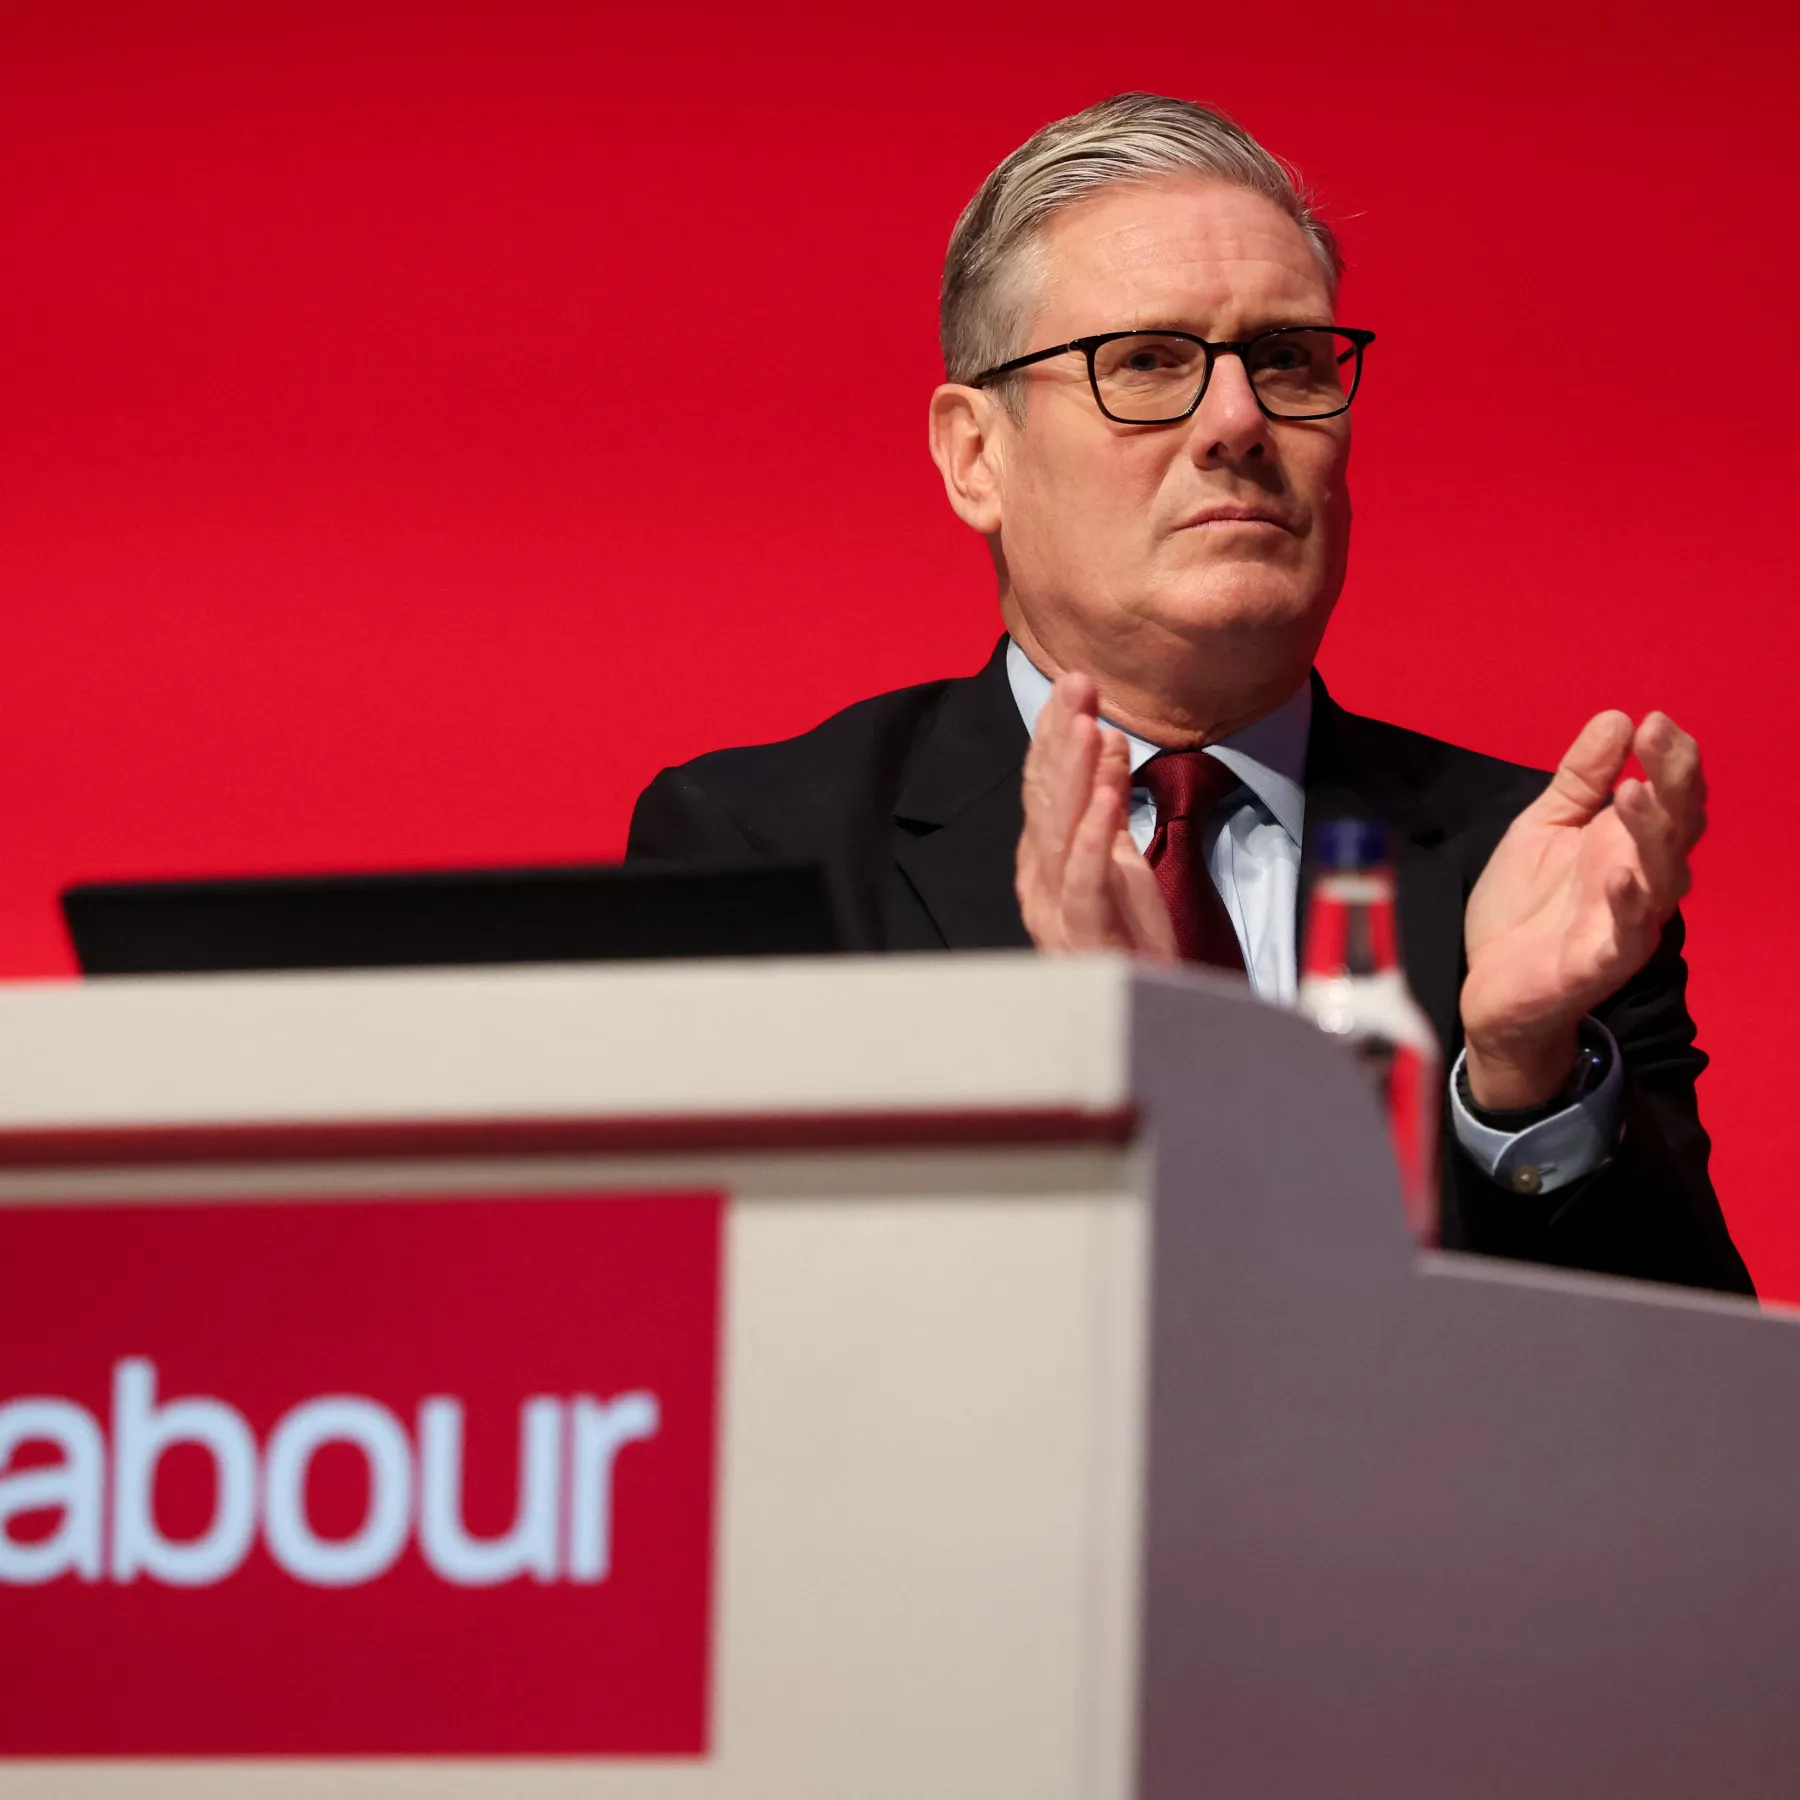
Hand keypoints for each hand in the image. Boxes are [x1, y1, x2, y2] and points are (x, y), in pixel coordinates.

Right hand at [1016, 673, 1177, 958]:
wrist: (1154, 1013)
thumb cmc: (1131, 939)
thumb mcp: (1122, 857)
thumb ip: (1108, 800)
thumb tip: (1106, 737)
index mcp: (1044, 859)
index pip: (1044, 786)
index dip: (1054, 733)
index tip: (1073, 684)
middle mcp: (1039, 880)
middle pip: (1044, 799)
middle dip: (1058, 738)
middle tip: (1075, 684)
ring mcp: (1057, 909)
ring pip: (1058, 832)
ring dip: (1070, 776)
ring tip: (1085, 726)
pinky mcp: (1086, 934)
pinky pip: (1083, 881)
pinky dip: (1091, 838)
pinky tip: (1105, 799)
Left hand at [1461, 710, 1705, 1107]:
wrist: (1491, 989)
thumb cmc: (1524, 908)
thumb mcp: (1543, 829)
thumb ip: (1579, 780)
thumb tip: (1616, 717)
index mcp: (1628, 845)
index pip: (1671, 796)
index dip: (1671, 759)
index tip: (1654, 719)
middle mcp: (1641, 879)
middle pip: (1677, 826)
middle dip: (1673, 779)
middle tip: (1657, 734)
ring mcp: (1627, 922)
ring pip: (1662, 874)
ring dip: (1652, 832)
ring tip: (1634, 791)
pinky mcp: (1602, 962)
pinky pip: (1627, 934)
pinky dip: (1629, 905)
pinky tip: (1620, 876)